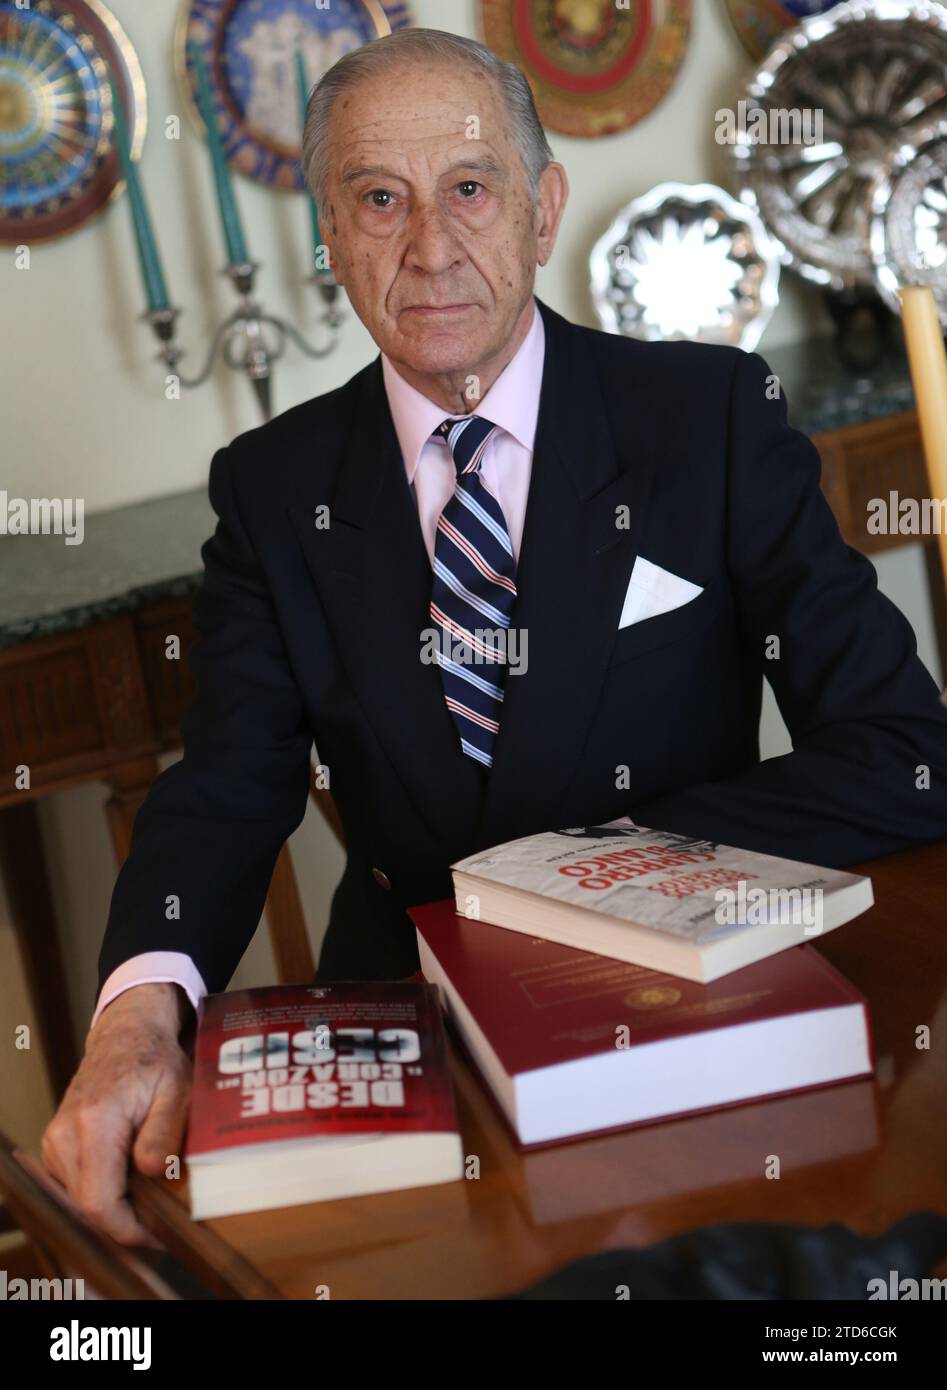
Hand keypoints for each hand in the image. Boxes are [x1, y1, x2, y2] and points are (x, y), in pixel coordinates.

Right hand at [41, 983, 192, 1245]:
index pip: (98, 1202)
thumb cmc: (156, 1061)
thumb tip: (152, 1172)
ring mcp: (55, 1141)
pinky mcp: (55, 1146)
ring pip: (80, 1201)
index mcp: (95, 1122)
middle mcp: (65, 1135)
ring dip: (115, 1207)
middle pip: (88, 1208)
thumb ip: (165, 1133)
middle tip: (163, 1219)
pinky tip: (130, 1179)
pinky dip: (104, 1191)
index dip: (128, 1230)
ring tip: (150, 1195)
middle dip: (126, 1222)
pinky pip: (77, 1186)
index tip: (158, 1235)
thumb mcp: (177, 1090)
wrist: (126, 1036)